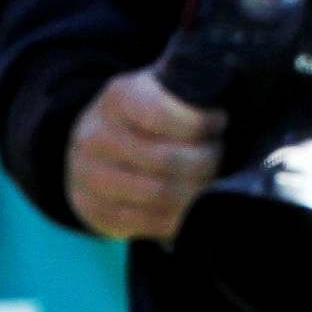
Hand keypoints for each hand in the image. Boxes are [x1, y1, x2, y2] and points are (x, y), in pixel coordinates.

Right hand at [69, 66, 225, 244]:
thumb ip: (186, 90)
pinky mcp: (92, 211)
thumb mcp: (159, 88)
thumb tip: (223, 90)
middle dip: (206, 162)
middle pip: (167, 160)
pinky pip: (143, 224)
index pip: (165, 113)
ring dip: (194, 194)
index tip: (219, 123)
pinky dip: (174, 220)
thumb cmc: (143, 114)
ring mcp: (88, 176)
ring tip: (207, 183)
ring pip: (157, 195)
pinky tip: (189, 209)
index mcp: (118, 98)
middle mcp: (96, 136)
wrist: (93, 144)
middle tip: (219, 158)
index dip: (201, 123)